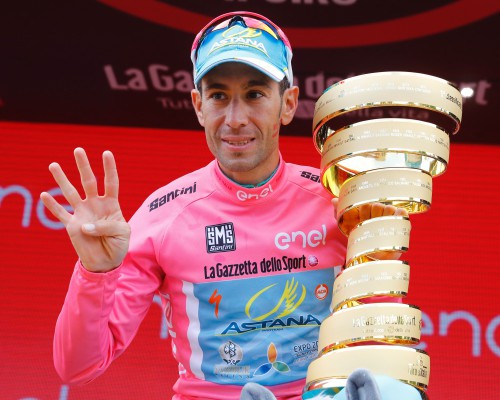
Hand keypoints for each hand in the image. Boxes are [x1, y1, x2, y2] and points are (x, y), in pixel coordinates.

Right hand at [40, 148, 129, 271]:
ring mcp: (82, 213)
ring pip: (70, 193)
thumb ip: (107, 226)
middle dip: (83, 166)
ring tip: (53, 165)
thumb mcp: (122, 233)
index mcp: (111, 204)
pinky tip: (44, 195)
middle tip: (78, 150)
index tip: (106, 153)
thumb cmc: (118, 244)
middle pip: (89, 181)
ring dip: (62, 179)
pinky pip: (60, 214)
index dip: (109, 168)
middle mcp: (95, 204)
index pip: (111, 182)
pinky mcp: (72, 225)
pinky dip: (52, 205)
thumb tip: (85, 225)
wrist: (106, 262)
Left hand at [332, 198, 408, 260]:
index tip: (361, 220)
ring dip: (383, 216)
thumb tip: (333, 200)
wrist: (373, 257)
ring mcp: (391, 216)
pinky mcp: (402, 222)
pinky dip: (399, 214)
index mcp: (369, 210)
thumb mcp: (349, 226)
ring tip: (381, 228)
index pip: (365, 204)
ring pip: (387, 208)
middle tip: (370, 226)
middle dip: (371, 215)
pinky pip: (402, 213)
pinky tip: (396, 219)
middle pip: (376, 206)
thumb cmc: (362, 240)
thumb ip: (340, 212)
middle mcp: (381, 211)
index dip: (362, 212)